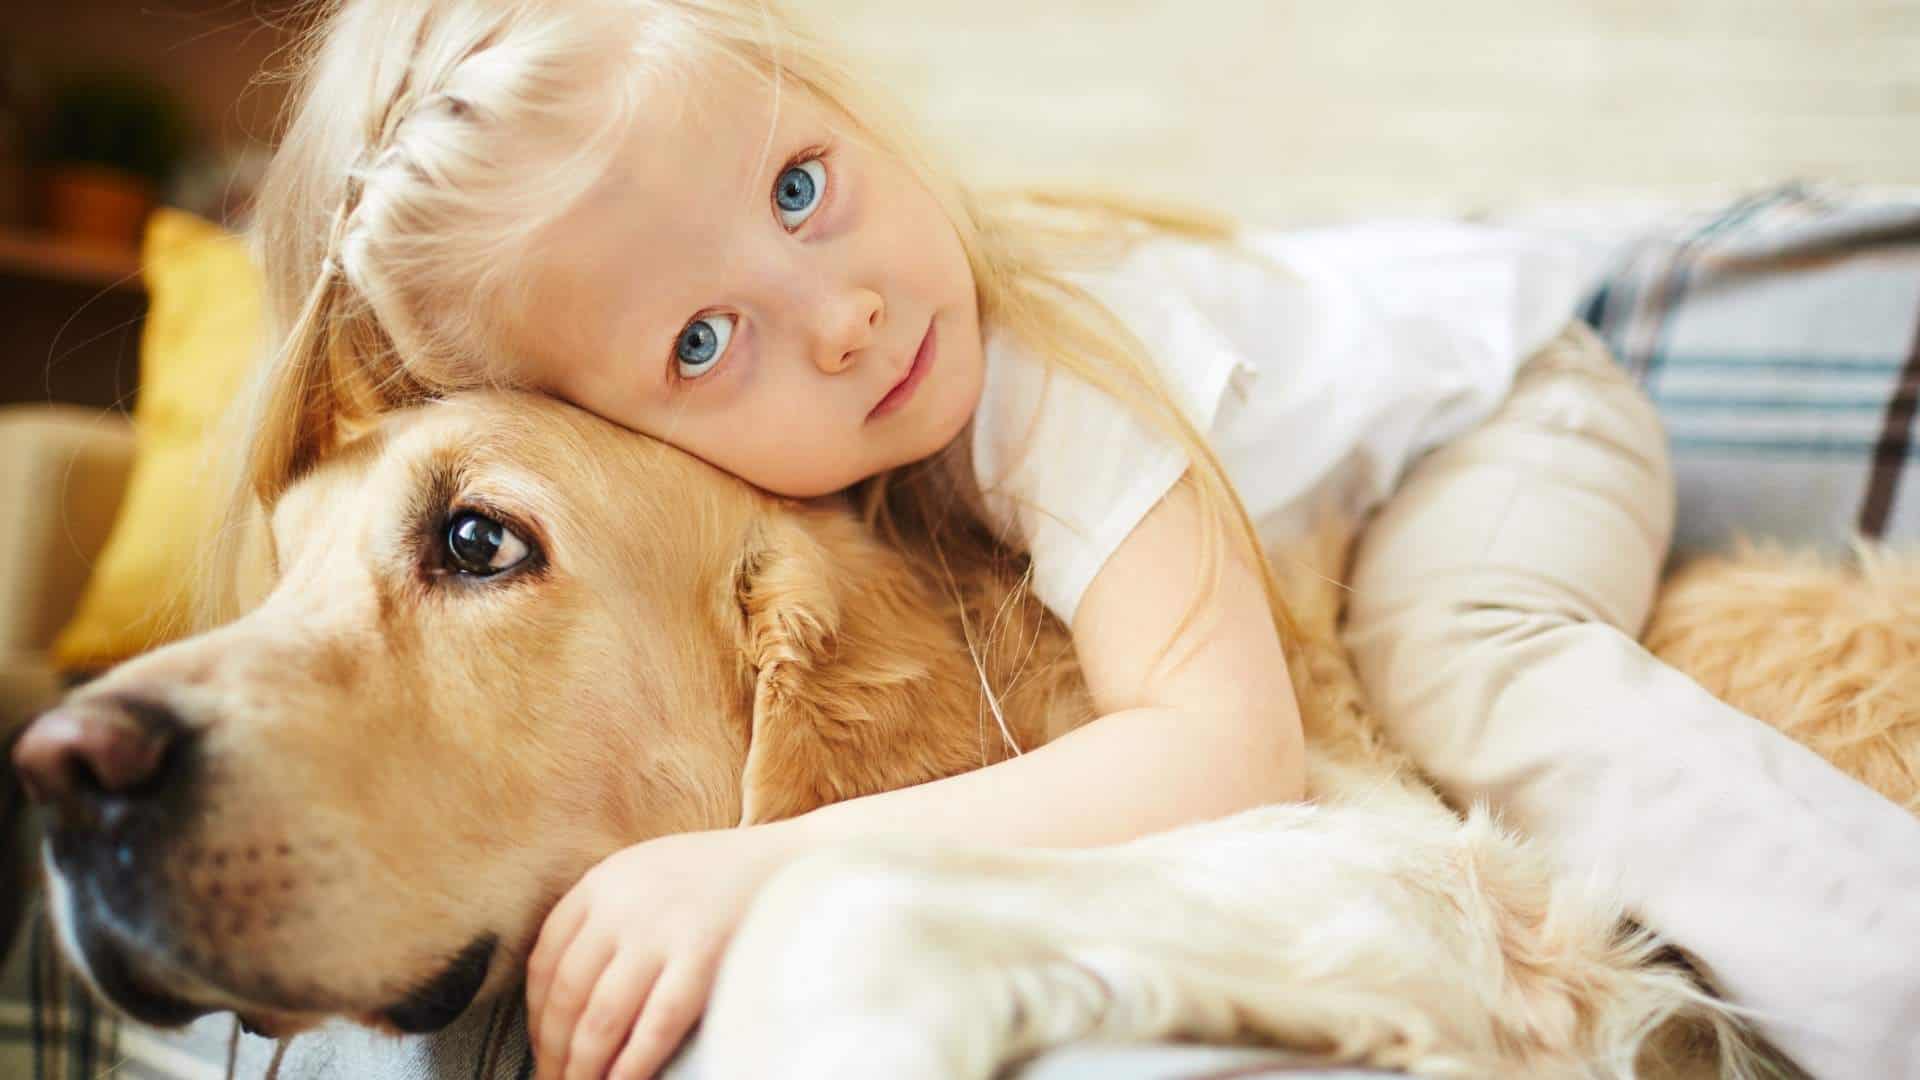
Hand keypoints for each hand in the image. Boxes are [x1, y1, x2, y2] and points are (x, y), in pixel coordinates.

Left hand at [526, 824, 800, 1079]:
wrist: (795, 858)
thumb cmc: (722, 876)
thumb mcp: (649, 872)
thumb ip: (608, 914)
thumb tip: (571, 994)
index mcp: (604, 882)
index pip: (545, 960)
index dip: (535, 1016)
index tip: (542, 1047)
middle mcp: (623, 904)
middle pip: (566, 995)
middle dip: (553, 1051)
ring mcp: (662, 931)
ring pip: (600, 1018)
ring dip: (582, 1068)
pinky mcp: (702, 957)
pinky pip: (653, 1027)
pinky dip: (630, 1067)